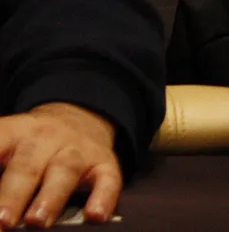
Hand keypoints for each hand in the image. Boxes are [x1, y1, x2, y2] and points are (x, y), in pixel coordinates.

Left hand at [0, 103, 119, 227]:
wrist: (79, 117)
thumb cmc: (26, 148)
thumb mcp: (2, 146)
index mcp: (12, 133)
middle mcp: (44, 139)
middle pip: (26, 166)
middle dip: (12, 195)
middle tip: (1, 222)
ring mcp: (76, 151)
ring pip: (64, 171)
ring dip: (50, 198)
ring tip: (37, 222)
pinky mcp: (105, 163)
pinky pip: (108, 179)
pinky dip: (103, 197)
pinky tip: (96, 216)